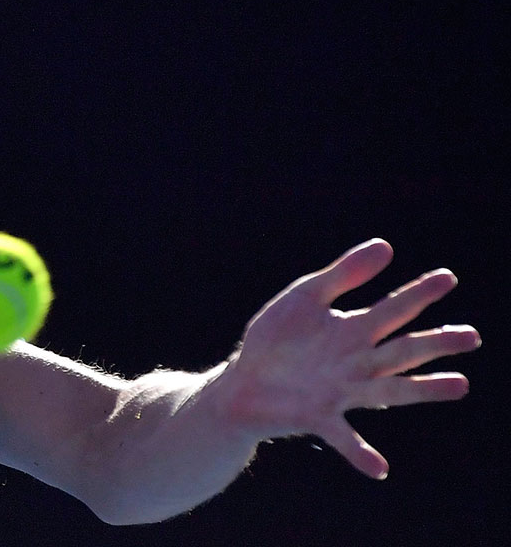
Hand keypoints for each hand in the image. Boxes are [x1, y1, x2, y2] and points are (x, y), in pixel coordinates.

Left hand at [221, 239, 480, 478]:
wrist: (242, 383)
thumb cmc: (277, 340)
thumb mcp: (306, 298)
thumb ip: (343, 275)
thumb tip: (386, 245)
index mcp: (353, 331)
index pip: (393, 310)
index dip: (418, 293)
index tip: (447, 277)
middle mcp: (356, 363)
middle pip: (403, 351)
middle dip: (435, 342)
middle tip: (471, 335)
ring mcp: (341, 392)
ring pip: (390, 391)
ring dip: (423, 389)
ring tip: (460, 385)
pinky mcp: (318, 417)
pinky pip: (343, 437)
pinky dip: (361, 453)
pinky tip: (379, 468)